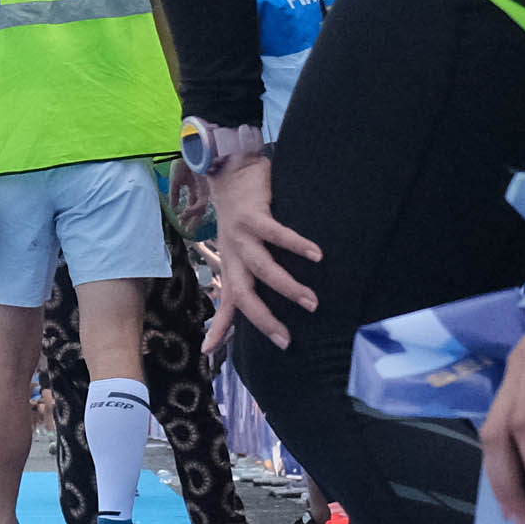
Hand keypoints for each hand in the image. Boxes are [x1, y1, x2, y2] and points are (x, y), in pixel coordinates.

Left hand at [200, 155, 325, 348]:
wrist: (230, 170)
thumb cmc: (242, 215)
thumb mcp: (240, 247)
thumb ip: (250, 272)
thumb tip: (264, 300)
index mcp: (231, 264)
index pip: (226, 303)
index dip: (218, 328)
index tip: (207, 353)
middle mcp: (233, 254)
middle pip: (244, 294)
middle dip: (263, 319)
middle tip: (286, 341)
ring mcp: (241, 235)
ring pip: (262, 268)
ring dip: (286, 287)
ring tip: (311, 303)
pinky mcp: (254, 215)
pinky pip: (276, 233)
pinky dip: (296, 245)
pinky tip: (317, 255)